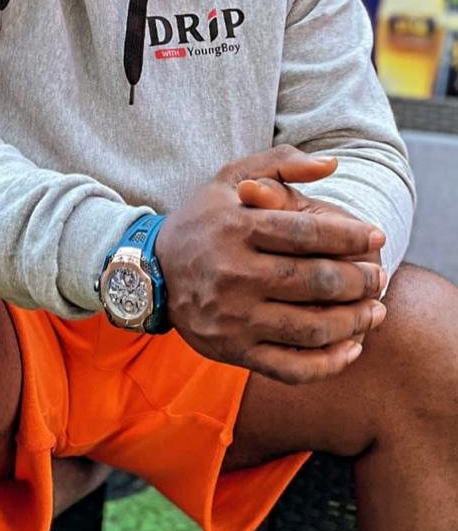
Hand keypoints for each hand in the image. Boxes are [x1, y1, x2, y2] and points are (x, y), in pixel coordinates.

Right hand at [155, 145, 386, 383]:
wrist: (151, 270)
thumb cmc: (202, 220)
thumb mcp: (230, 178)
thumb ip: (281, 163)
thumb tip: (332, 165)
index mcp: (236, 229)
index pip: (307, 233)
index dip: (350, 236)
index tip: (377, 236)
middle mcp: (234, 274)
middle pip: (314, 281)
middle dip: (359, 281)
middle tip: (379, 276)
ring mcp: (233, 318)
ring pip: (310, 328)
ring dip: (354, 322)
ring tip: (375, 311)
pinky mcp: (233, 351)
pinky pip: (291, 367)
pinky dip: (329, 363)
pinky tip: (352, 348)